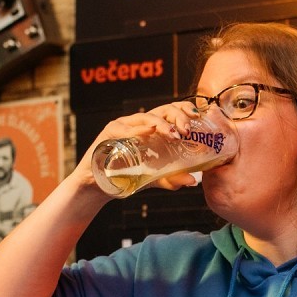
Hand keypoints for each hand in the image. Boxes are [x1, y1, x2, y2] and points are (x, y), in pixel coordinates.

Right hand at [73, 102, 210, 192]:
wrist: (99, 186)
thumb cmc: (126, 177)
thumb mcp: (153, 178)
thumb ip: (171, 178)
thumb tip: (192, 181)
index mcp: (151, 129)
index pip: (171, 111)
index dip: (184, 110)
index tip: (197, 117)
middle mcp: (139, 123)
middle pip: (162, 110)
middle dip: (177, 116)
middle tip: (187, 130)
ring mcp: (123, 126)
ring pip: (146, 117)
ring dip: (162, 124)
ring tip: (173, 134)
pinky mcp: (109, 132)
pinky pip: (125, 128)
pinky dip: (138, 130)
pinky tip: (148, 132)